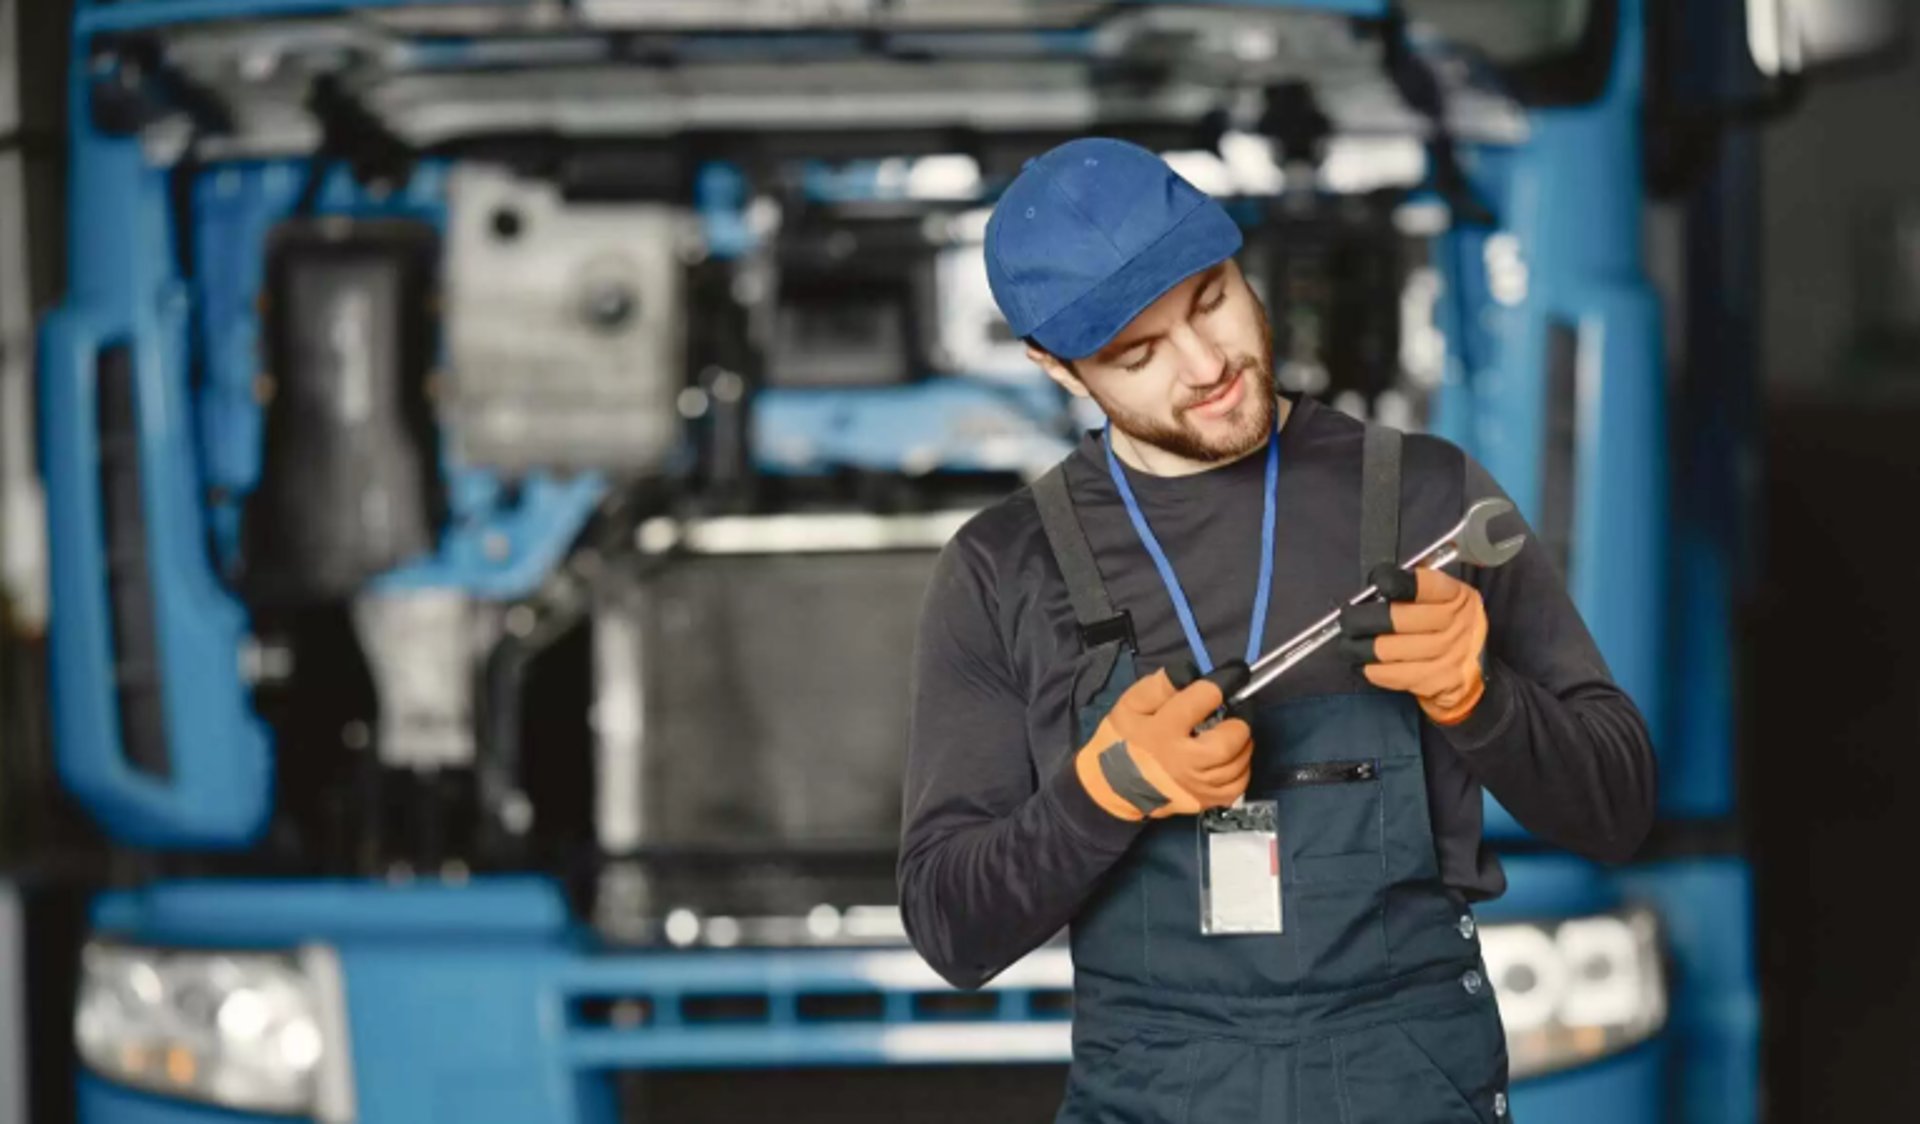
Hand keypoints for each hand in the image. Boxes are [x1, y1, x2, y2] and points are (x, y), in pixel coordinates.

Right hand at [1075, 669, 1254, 820]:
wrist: (1113, 786)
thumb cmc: (1123, 740)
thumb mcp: (1130, 705)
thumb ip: (1158, 686)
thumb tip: (1190, 673)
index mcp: (1164, 730)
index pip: (1205, 699)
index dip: (1224, 681)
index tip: (1233, 675)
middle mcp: (1184, 760)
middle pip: (1229, 741)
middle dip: (1239, 722)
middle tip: (1233, 714)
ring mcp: (1196, 785)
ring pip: (1238, 764)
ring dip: (1242, 744)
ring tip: (1230, 733)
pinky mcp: (1204, 801)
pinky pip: (1238, 786)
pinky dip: (1241, 769)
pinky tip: (1230, 759)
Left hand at [1340, 564, 1487, 725]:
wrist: (1475, 672)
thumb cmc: (1447, 628)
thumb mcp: (1444, 600)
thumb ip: (1413, 590)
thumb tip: (1371, 590)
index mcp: (1456, 596)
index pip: (1423, 584)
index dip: (1394, 581)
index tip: (1377, 583)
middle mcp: (1456, 624)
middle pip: (1395, 619)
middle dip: (1360, 619)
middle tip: (1347, 619)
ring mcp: (1448, 655)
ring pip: (1387, 650)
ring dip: (1359, 648)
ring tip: (1349, 644)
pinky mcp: (1437, 682)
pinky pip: (1391, 675)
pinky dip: (1371, 669)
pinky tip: (1364, 663)